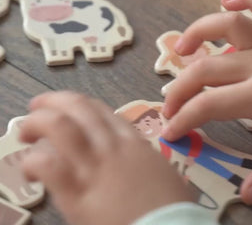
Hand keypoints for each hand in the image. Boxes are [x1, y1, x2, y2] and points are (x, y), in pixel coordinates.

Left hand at [19, 92, 191, 224]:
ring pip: (60, 127)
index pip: (100, 110)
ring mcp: (94, 165)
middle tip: (38, 105)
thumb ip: (143, 159)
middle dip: (54, 101)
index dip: (78, 104)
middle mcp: (112, 145)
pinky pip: (50, 165)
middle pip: (78, 108)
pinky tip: (32, 172)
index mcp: (132, 141)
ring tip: (26, 132)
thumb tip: (134, 161)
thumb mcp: (161, 171)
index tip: (66, 108)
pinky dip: (35, 161)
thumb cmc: (170, 205)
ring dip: (38, 123)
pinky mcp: (78, 193)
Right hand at [162, 0, 251, 203]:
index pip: (210, 104)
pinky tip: (227, 0)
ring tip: (182, 48)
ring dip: (200, 32)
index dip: (184, 119)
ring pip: (228, 27)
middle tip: (167, 106)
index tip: (169, 132)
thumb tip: (248, 192)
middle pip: (207, 68)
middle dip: (179, 87)